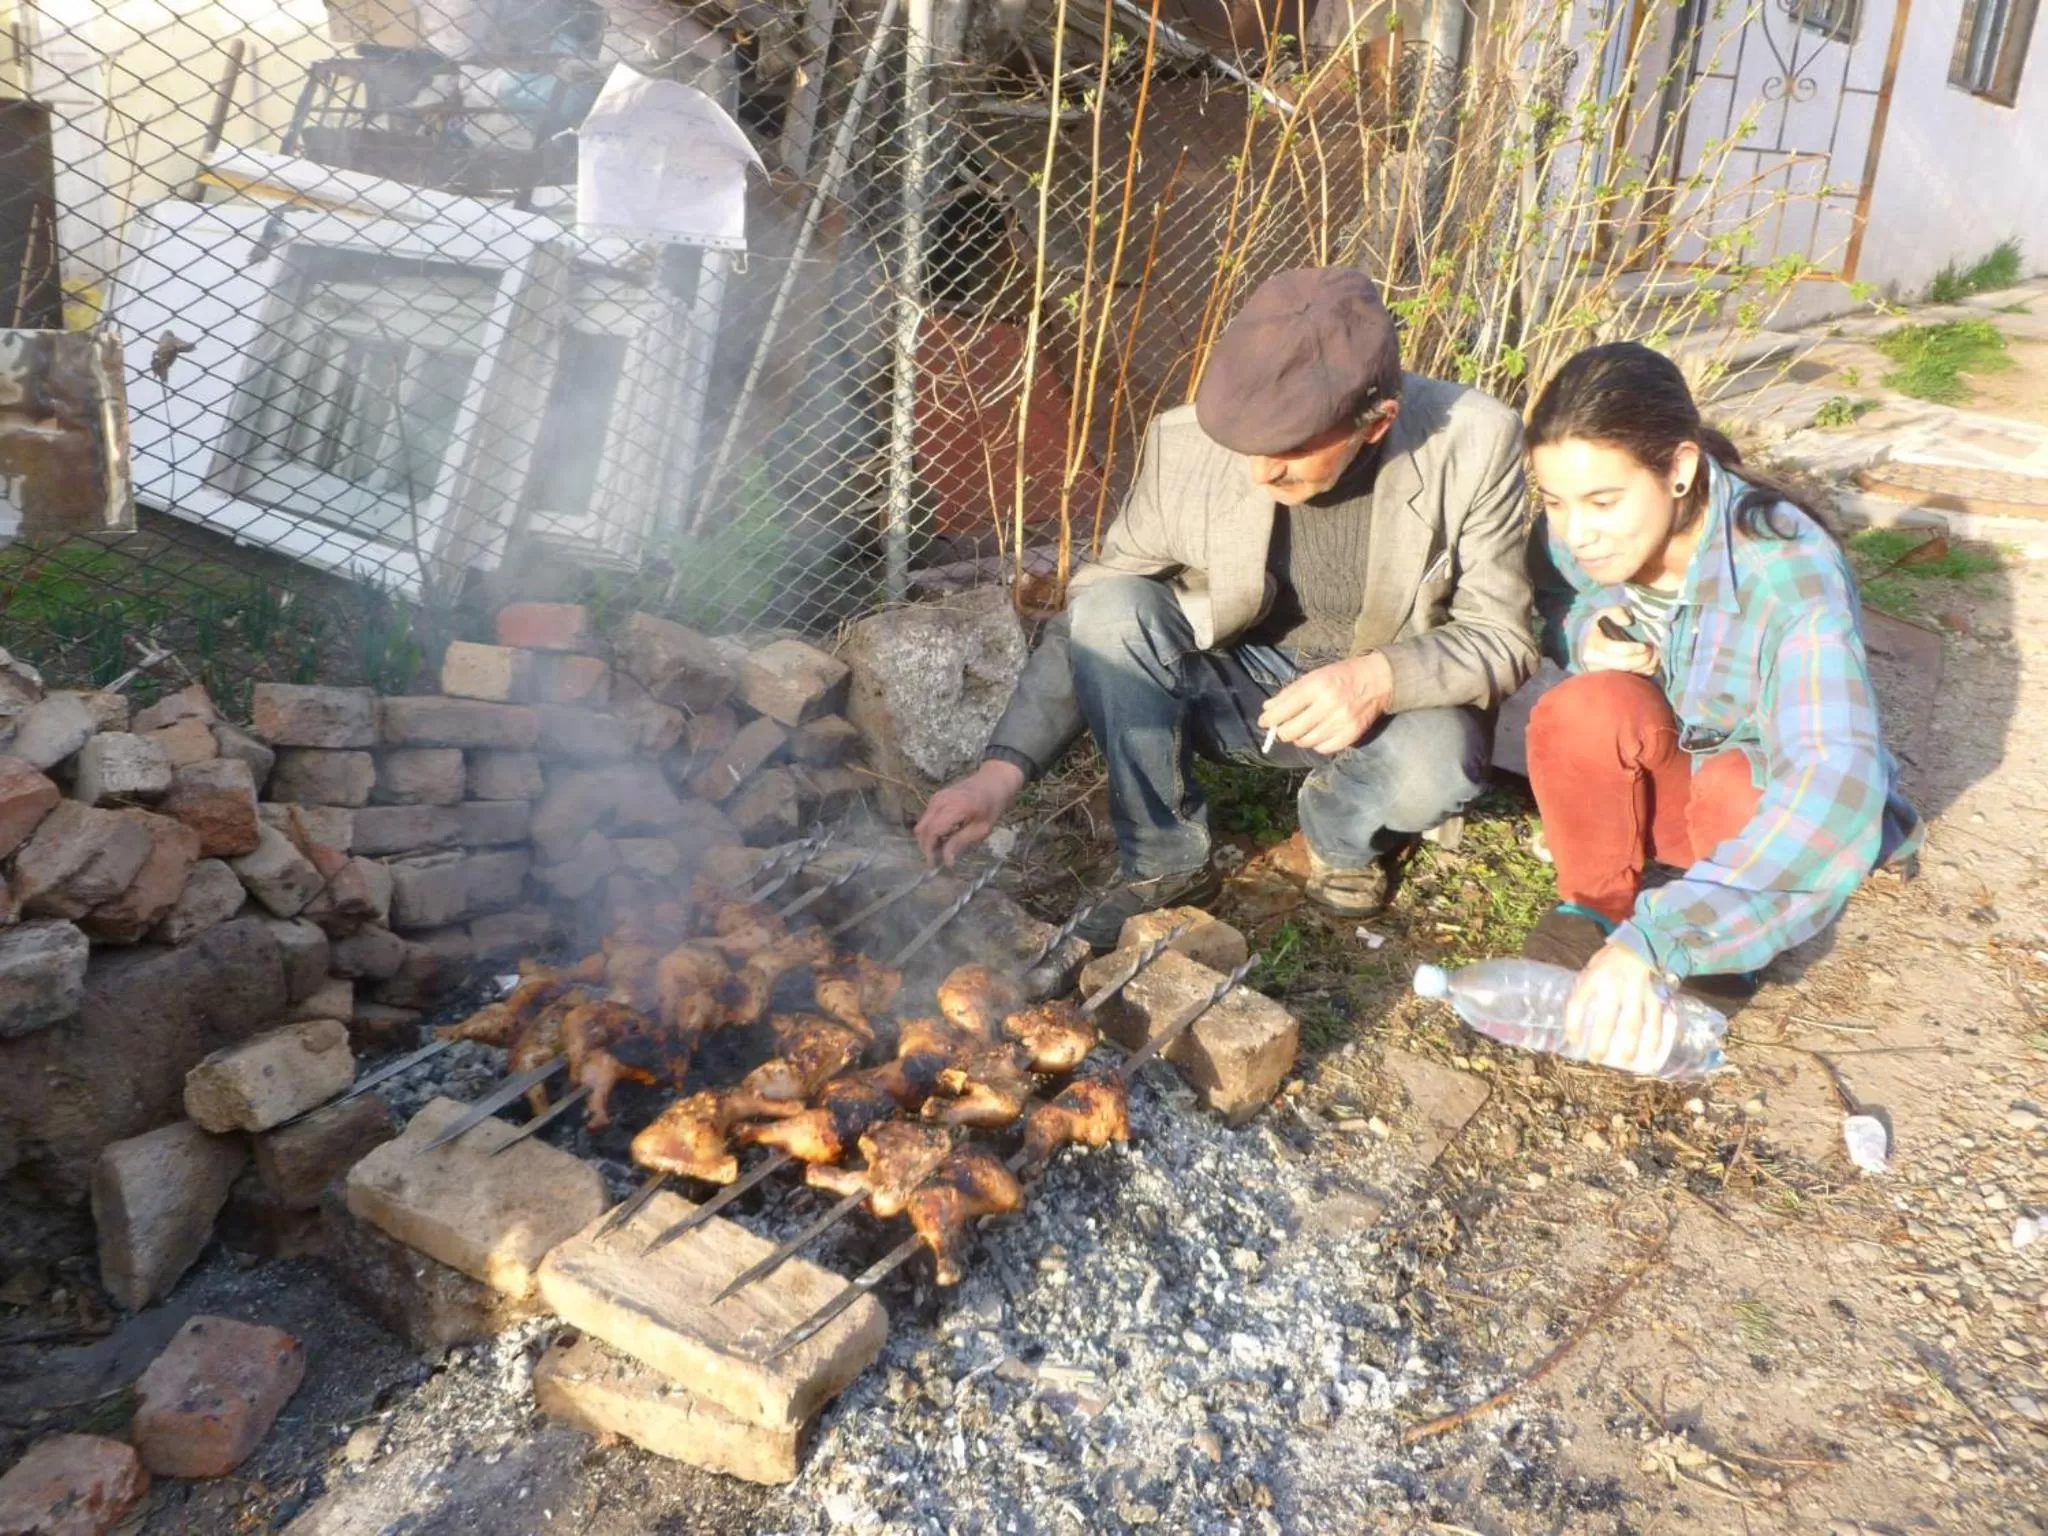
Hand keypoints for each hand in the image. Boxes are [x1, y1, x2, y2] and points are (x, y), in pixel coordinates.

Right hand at [914, 759, 1024, 866]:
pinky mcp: (936, 797)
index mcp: (955, 807)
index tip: (935, 864)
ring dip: (928, 839)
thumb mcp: (981, 829)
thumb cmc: (992, 807)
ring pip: (922, 824)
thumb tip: (947, 861)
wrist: (993, 781)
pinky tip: (943, 837)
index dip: (930, 850)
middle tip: (937, 860)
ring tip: (941, 850)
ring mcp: (936, 797)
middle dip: (926, 847)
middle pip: (922, 828)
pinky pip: (927, 817)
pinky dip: (931, 830)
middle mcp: (941, 800)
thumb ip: (960, 843)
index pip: (932, 831)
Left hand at [1257, 652, 1393, 755]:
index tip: (1263, 722)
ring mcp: (1342, 722)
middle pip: (1293, 731)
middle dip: (1282, 732)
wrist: (1376, 681)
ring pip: (1307, 742)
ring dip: (1299, 738)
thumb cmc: (1339, 676)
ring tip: (1300, 730)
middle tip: (1282, 729)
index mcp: (1317, 686)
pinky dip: (1316, 744)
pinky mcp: (1351, 735)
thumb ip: (1289, 693)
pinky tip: (1317, 735)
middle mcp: (1329, 705)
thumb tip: (1267, 710)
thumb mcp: (1313, 677)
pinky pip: (1324, 748)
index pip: (1285, 709)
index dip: (1270, 719)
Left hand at [1564, 941, 1678, 1074]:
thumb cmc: (1614, 957)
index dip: (1572, 1024)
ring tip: (1626, 1061)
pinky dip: (1654, 1039)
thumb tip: (1581, 1014)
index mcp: (1594, 976)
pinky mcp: (1657, 995)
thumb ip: (1588, 987)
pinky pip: (1656, 1021)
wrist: (1646, 942)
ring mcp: (1637, 991)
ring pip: (1633, 1024)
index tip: (1572, 1039)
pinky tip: (1652, 1052)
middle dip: (1600, 1043)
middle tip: (1596, 1059)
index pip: (1577, 1003)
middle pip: (1605, 1020)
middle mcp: (1615, 985)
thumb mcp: (1594, 965)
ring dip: (1629, 1046)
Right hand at [1582, 606, 1658, 675]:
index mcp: (1594, 644)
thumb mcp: (1604, 612)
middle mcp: (1594, 662)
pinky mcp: (1608, 680)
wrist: (1583, 642)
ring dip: (1646, 667)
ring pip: (1628, 675)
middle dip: (1644, 658)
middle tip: (1655, 650)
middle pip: (1625, 664)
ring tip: (1655, 656)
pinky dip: (1643, 673)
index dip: (1635, 648)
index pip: (1618, 650)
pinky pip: (1629, 680)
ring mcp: (1601, 673)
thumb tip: (1628, 621)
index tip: (1647, 644)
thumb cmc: (1598, 626)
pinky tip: (1650, 664)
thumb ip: (1617, 611)